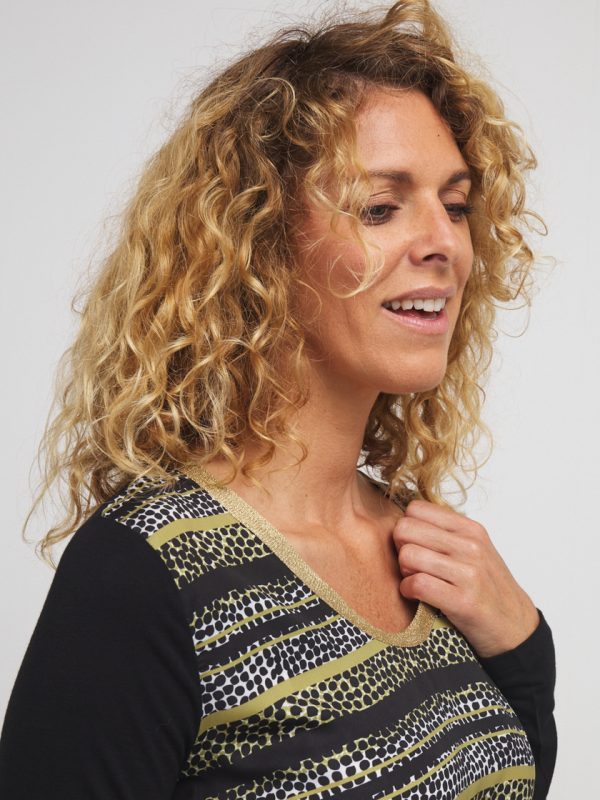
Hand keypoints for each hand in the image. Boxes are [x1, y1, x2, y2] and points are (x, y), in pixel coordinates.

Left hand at [392, 499, 539, 657]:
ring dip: (404, 571)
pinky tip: (416, 595)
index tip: (413, 545)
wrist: (515, 626)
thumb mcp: (473, 549)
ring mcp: (469, 573)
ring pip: (408, 555)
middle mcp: (471, 546)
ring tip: (415, 580)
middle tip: (410, 565)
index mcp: (470, 528)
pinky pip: (417, 583)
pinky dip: (408, 590)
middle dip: (399, 548)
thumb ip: (444, 533)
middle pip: (405, 529)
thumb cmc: (487, 587)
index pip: (415, 509)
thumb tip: (403, 521)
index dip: (406, 528)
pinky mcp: (463, 600)